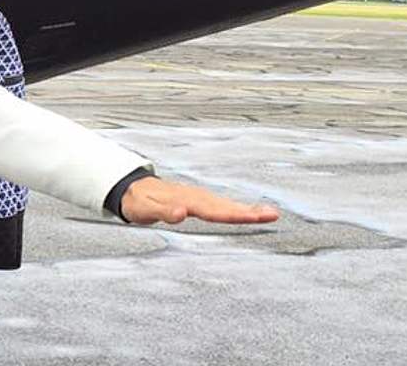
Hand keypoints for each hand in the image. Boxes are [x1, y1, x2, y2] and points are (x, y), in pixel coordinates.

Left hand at [121, 177, 278, 225]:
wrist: (132, 190)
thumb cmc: (139, 202)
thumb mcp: (145, 209)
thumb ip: (162, 212)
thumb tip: (181, 213)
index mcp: (186, 201)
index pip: (214, 210)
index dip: (235, 214)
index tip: (255, 216)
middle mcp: (196, 198)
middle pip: (226, 207)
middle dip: (250, 212)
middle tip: (273, 215)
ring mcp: (199, 199)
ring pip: (226, 205)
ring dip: (247, 210)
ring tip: (269, 214)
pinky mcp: (199, 202)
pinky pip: (222, 206)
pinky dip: (238, 210)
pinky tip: (250, 214)